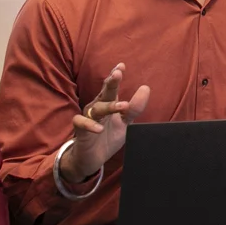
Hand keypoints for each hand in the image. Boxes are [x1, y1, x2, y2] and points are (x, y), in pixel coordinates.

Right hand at [62, 64, 150, 183]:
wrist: (92, 158)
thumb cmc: (108, 136)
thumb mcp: (125, 123)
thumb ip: (134, 108)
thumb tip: (145, 88)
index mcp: (108, 103)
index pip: (111, 87)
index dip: (115, 76)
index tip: (121, 65)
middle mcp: (97, 107)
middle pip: (104, 93)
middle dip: (111, 82)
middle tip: (118, 74)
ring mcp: (88, 117)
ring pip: (97, 107)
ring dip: (109, 106)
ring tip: (122, 106)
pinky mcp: (79, 130)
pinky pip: (82, 123)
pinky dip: (90, 125)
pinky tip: (99, 129)